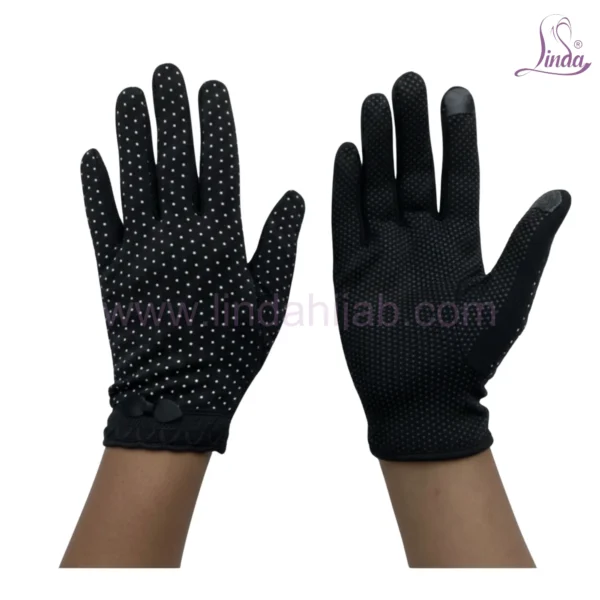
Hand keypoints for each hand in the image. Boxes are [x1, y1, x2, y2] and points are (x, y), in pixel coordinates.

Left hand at [82, 63, 303, 452]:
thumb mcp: (269, 299)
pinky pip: (100, 221)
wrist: (179, 395)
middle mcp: (177, 236)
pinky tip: (92, 157)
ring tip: (129, 96)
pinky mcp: (111, 270)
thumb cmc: (231, 349)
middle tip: (165, 73)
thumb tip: (293, 194)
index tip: (211, 89)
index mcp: (220, 241)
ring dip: (129, 135)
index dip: (215, 123)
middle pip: (173, 161)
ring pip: (133, 181)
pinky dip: (95, 188)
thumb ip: (279, 243)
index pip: (219, 167)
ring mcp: (139, 251)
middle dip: (170, 112)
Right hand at [332, 72, 568, 459]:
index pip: (460, 177)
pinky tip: (346, 155)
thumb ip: (528, 245)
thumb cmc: (468, 358)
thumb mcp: (506, 299)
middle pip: (415, 173)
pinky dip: (345, 189)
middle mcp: (421, 240)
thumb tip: (561, 193)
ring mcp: (384, 253)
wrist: (421, 402)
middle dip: (411, 129)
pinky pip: (347, 223)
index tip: (455, 94)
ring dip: (375, 149)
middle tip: (406, 83)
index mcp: (460, 243)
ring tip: (373, 105)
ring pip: (378, 190)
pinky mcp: (352, 271)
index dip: (458, 136)